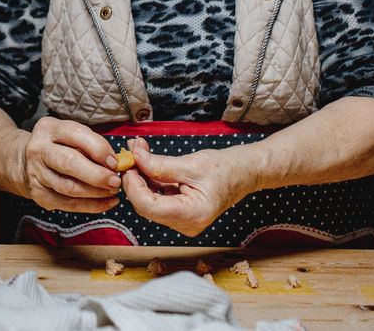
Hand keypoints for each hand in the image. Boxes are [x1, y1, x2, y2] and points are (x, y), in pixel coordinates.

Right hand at [18, 116, 120, 212]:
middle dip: (97, 174)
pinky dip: (91, 206)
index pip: (75, 134)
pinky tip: (106, 203)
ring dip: (96, 192)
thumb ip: (90, 143)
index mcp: (48, 129)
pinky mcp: (38, 194)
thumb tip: (113, 162)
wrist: (24, 162)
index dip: (98, 149)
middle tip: (115, 180)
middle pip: (69, 163)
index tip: (114, 161)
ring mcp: (36, 173)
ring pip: (69, 187)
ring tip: (112, 191)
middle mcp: (38, 149)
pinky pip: (67, 204)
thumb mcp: (69, 135)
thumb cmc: (56, 147)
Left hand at [120, 137, 257, 236]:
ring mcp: (183, 220)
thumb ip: (160, 164)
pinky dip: (151, 179)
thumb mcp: (190, 164)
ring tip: (139, 150)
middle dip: (135, 178)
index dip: (133, 186)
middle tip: (131, 153)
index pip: (149, 207)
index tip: (128, 165)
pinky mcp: (180, 211)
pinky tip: (147, 159)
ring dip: (142, 175)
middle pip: (146, 205)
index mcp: (192, 215)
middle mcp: (186, 223)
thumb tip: (135, 157)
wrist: (244, 172)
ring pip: (150, 200)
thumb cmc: (225, 169)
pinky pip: (158, 196)